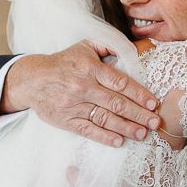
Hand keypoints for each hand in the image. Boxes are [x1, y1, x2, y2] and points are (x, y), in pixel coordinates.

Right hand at [1, 40, 159, 146]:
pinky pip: (88, 130)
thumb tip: (132, 50)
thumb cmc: (63, 62)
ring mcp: (74, 105)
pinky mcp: (66, 120)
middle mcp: (83, 87)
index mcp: (89, 68)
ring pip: (105, 118)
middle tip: (155, 122)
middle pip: (116, 103)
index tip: (153, 103)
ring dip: (126, 128)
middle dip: (138, 114)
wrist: (31, 80)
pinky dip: (104, 137)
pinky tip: (119, 141)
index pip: (119, 83)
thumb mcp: (84, 46)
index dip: (139, 94)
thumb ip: (108, 45)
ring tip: (143, 134)